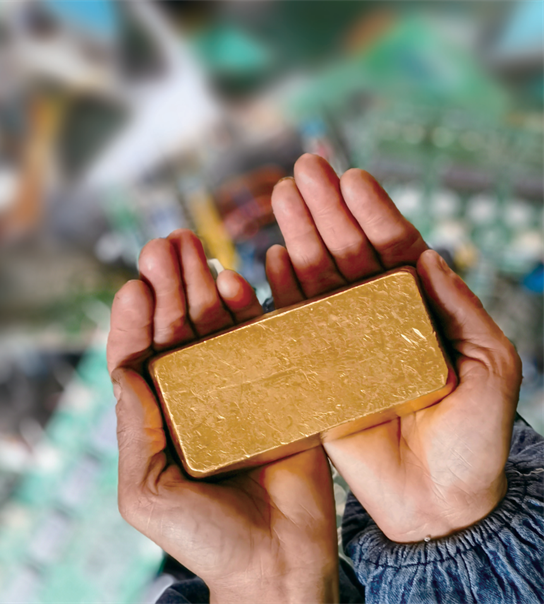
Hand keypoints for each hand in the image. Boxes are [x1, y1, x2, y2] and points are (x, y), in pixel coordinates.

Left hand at [108, 230, 338, 602]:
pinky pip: (264, 342)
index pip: (139, 357)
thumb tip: (121, 372)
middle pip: (178, 329)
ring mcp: (239, 391)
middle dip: (169, 287)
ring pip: (217, 327)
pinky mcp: (280, 392)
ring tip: (194, 247)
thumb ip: (133, 433)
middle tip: (163, 245)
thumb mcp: (146, 492)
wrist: (277, 567)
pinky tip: (237, 280)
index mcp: (158, 417)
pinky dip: (251, 311)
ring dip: (204, 286)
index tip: (133, 285)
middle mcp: (195, 397)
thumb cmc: (203, 538)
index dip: (134, 319)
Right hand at [267, 154, 522, 542]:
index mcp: (420, 311)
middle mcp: (377, 319)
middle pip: (348, 254)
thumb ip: (460, 309)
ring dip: (299, 237)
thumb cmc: (476, 438)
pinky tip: (271, 258)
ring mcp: (343, 344)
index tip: (351, 175)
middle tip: (305, 170)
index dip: (372, 211)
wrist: (439, 503)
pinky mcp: (314, 374)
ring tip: (282, 198)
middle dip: (327, 210)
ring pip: (317, 281)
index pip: (393, 249)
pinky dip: (282, 293)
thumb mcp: (491, 367)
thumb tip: (427, 253)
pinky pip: (294, 326)